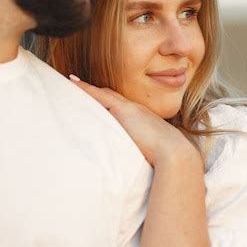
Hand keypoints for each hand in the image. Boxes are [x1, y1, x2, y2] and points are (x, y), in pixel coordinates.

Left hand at [70, 76, 197, 166]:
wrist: (175, 153)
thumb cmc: (168, 158)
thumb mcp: (156, 153)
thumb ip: (148, 154)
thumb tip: (144, 164)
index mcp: (145, 119)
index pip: (123, 106)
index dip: (111, 102)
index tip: (101, 101)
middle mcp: (137, 109)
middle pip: (114, 96)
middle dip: (99, 92)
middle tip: (82, 88)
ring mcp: (130, 108)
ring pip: (105, 93)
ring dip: (89, 89)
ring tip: (72, 83)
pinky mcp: (122, 109)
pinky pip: (99, 95)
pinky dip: (85, 88)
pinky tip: (72, 82)